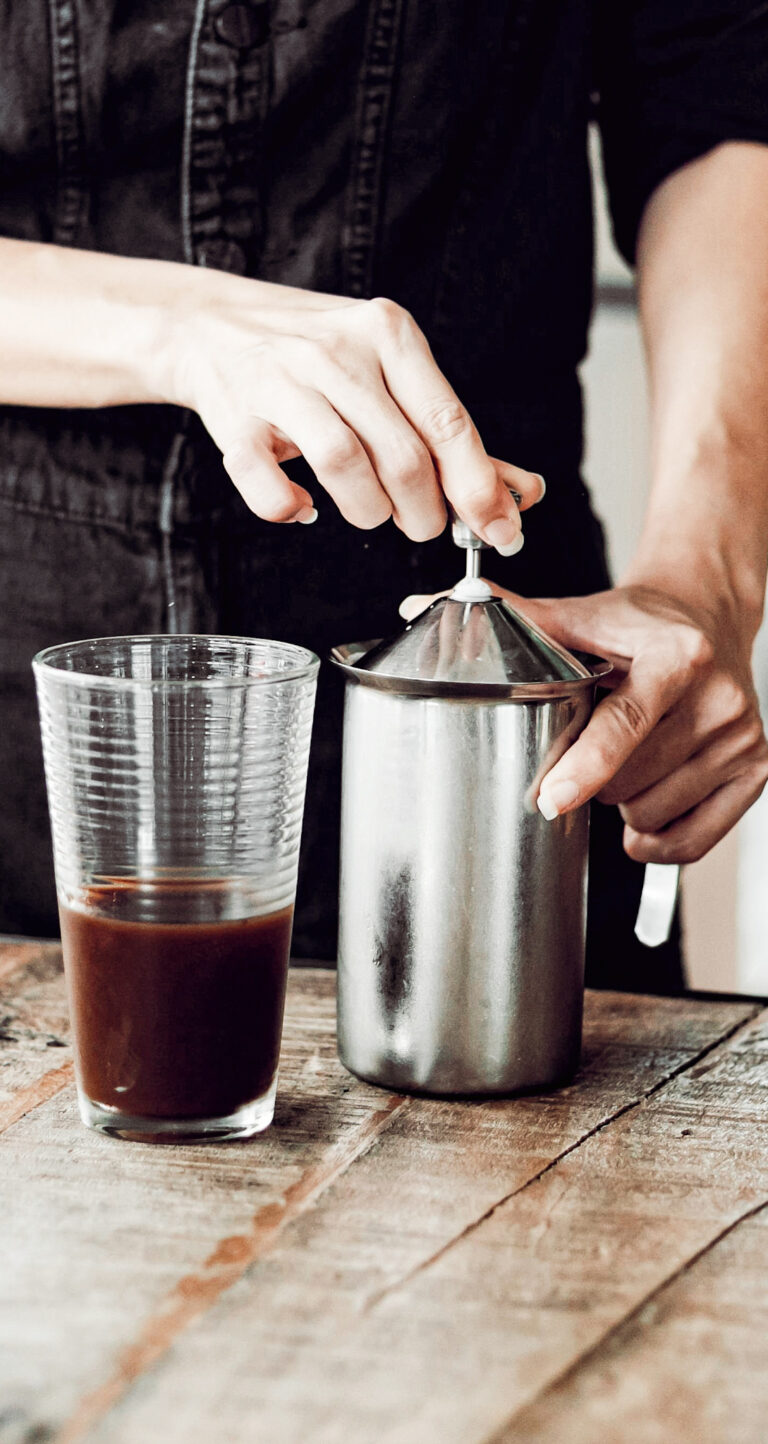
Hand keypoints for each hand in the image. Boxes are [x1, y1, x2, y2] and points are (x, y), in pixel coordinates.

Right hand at [165, 281, 544, 541]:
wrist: (214, 325)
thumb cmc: (318, 355)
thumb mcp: (392, 373)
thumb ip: (453, 434)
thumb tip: (524, 493)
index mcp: (389, 334)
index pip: (448, 422)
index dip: (478, 488)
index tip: (500, 532)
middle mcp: (337, 352)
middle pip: (403, 457)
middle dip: (423, 512)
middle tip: (420, 523)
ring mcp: (281, 382)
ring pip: (345, 468)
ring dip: (368, 512)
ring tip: (370, 511)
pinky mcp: (235, 419)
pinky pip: (268, 486)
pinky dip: (290, 509)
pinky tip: (304, 505)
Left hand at [400, 581, 767, 862]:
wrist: (706, 617)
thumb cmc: (635, 624)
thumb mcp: (578, 614)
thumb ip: (512, 618)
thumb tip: (428, 606)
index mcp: (678, 655)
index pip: (626, 723)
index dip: (584, 766)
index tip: (549, 798)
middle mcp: (720, 698)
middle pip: (629, 780)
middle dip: (595, 776)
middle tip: (595, 740)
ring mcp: (743, 738)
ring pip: (652, 814)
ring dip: (624, 803)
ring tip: (628, 758)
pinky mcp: (757, 770)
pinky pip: (694, 840)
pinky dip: (658, 838)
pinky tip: (645, 809)